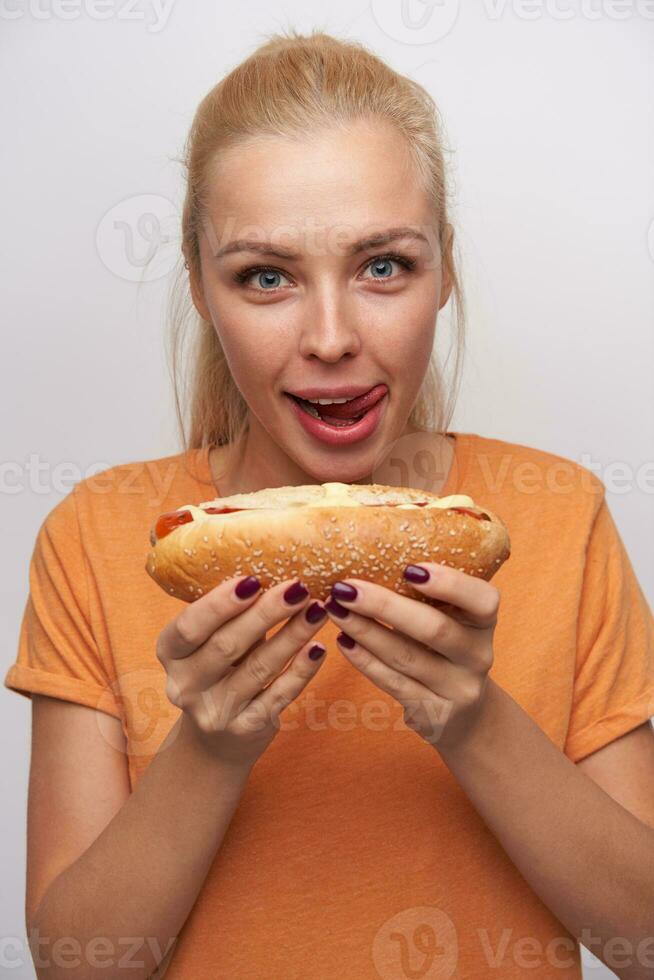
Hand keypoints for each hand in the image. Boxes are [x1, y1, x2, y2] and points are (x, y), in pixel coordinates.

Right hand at [156, 576, 327, 770]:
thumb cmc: (218, 668)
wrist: (217, 738)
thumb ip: (226, 611)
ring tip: (318, 609)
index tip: (252, 578)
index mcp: (170, 653)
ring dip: (292, 635)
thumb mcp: (208, 640)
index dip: (219, 604)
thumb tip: (268, 563)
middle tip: (298, 587)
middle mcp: (185, 685)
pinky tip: (318, 648)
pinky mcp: (247, 729)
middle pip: (227, 645)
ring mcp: (216, 711)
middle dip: (266, 613)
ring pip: (259, 668)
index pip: (189, 626)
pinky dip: (301, 670)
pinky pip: (279, 695)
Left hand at [323, 563, 499, 750]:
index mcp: (485, 622)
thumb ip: (428, 593)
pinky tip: (343, 642)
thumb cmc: (446, 647)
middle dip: (385, 606)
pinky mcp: (433, 713)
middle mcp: (478, 655)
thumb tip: (372, 550)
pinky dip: (365, 661)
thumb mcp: (452, 618)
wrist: (466, 714)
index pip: (482, 600)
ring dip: (365, 631)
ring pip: (406, 657)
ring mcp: (458, 688)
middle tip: (345, 587)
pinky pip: (393, 683)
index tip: (409, 568)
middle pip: (434, 629)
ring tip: (334, 609)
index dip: (449, 583)